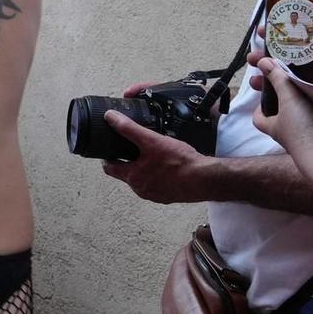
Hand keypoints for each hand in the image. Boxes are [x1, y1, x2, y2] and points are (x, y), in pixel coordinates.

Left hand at [99, 114, 214, 203]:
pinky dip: (158, 176)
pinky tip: (166, 166)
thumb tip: (111, 117)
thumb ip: (129, 128)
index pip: (110, 169)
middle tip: (129, 150)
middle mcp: (142, 190)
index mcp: (133, 178)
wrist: (205, 179)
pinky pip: (158, 185)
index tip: (108, 150)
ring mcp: (156, 195)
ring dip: (143, 169)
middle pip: (126, 175)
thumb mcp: (151, 140)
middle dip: (126, 162)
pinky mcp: (169, 196)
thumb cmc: (180, 163)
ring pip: (142, 180)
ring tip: (150, 155)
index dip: (107, 158)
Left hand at [251, 58, 312, 157]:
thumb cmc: (303, 130)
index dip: (260, 106)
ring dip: (311, 103)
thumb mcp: (288, 99)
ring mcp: (308, 137)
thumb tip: (262, 60)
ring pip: (305, 117)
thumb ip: (277, 79)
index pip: (259, 118)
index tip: (266, 91)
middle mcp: (289, 134)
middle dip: (288, 100)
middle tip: (295, 83)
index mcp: (274, 127)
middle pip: (283, 115)